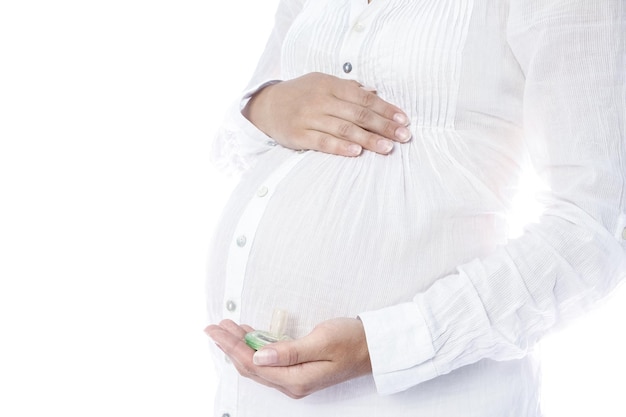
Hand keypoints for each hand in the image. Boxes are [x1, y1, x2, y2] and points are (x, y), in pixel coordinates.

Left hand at [204, 317, 371, 398]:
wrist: (373, 347)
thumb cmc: (351, 341)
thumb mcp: (321, 342)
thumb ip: (289, 351)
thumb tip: (258, 357)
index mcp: (295, 379)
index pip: (252, 364)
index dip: (231, 346)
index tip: (216, 330)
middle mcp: (292, 383)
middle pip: (250, 366)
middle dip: (230, 346)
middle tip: (214, 327)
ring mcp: (295, 378)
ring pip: (257, 364)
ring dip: (240, 346)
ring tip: (226, 328)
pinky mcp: (298, 370)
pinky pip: (268, 361)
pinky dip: (254, 347)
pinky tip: (249, 336)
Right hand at [243, 72, 410, 156]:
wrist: (266, 105)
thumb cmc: (301, 94)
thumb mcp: (322, 83)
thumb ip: (348, 88)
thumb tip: (375, 92)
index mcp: (330, 84)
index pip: (364, 97)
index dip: (386, 109)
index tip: (404, 120)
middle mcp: (321, 99)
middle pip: (358, 114)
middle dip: (384, 126)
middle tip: (404, 137)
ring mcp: (308, 117)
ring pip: (343, 129)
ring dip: (368, 139)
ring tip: (387, 148)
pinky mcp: (298, 134)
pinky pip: (322, 142)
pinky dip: (340, 147)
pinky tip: (356, 153)